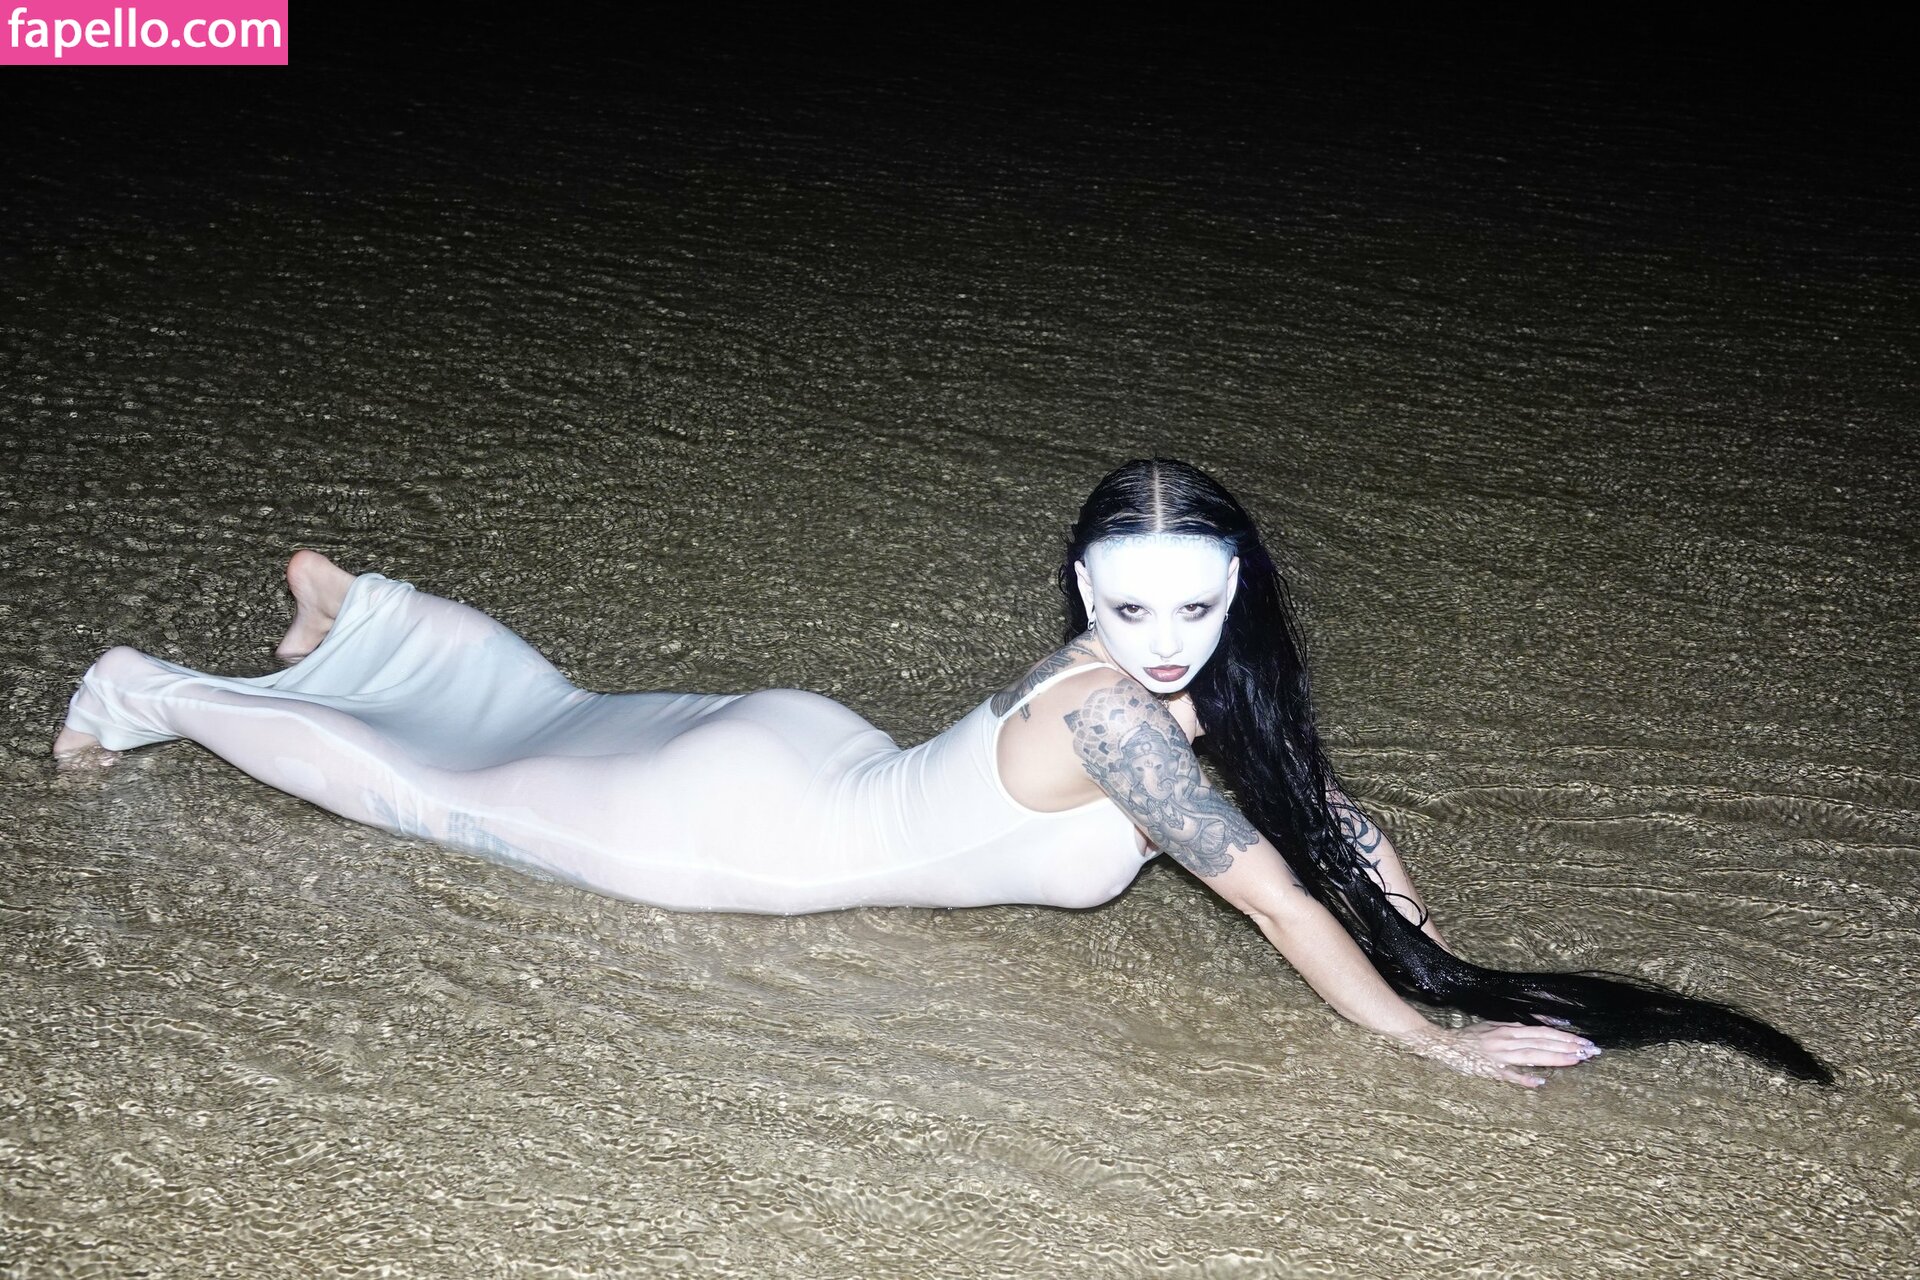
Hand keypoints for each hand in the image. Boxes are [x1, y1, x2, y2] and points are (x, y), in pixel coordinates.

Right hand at [1405, 1020, 1600, 1087]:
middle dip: (1568, 1047)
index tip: (1584, 1041)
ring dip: (1555, 1058)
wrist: (1445, 1045)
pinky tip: (1540, 1082)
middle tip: (1590, 1051)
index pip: (1543, 1032)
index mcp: (1509, 1029)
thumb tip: (1541, 1025)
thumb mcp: (1494, 1024)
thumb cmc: (1471, 1036)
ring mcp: (1499, 1056)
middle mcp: (1507, 1040)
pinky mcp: (1490, 1071)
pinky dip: (1524, 1079)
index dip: (1565, 1036)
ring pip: (1531, 1056)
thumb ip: (1517, 1026)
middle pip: (1542, 1043)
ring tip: (1576, 1060)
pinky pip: (1509, 1076)